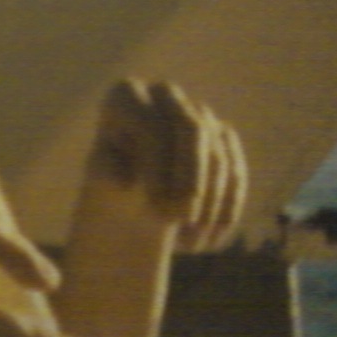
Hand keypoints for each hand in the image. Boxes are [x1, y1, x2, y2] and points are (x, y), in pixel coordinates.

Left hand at [90, 79, 247, 251]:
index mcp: (126, 95)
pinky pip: (235, 172)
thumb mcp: (100, 176)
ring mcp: (198, 112)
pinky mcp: (224, 137)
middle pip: (193, 129)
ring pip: (217, 154)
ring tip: (188, 242)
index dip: (156, 170)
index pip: (153, 127)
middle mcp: (165, 94)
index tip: (151, 209)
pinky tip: (210, 240)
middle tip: (180, 222)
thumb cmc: (110, 177)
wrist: (130, 187)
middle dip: (190, 180)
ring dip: (207, 203)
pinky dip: (225, 208)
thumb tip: (127, 181)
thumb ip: (109, 173)